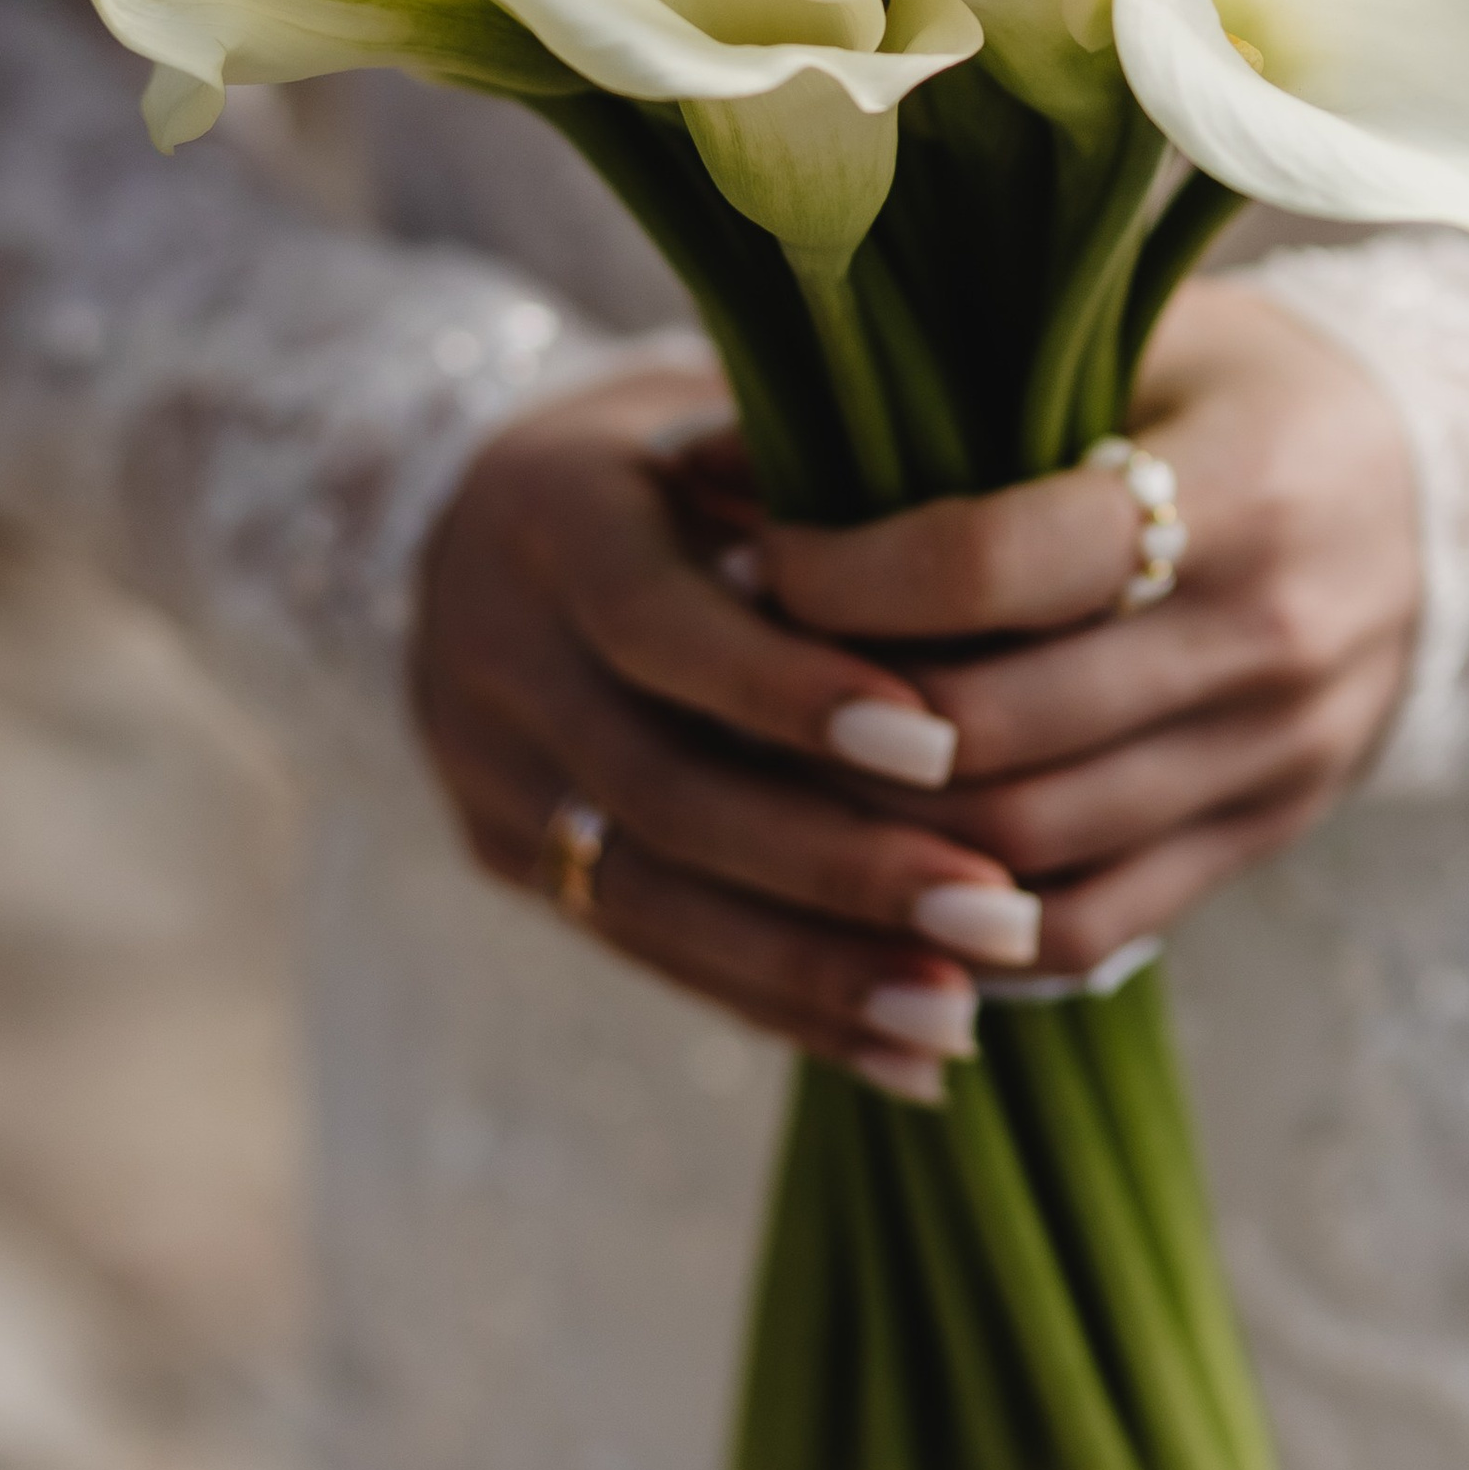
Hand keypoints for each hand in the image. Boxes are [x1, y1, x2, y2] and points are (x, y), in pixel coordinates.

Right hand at [409, 357, 1040, 1105]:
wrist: (476, 509)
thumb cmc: (678, 444)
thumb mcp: (728, 415)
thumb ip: (819, 483)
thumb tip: (990, 549)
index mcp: (550, 516)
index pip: (659, 623)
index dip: (789, 691)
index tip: (938, 743)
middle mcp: (496, 651)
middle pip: (662, 787)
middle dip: (835, 864)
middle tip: (992, 911)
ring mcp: (488, 767)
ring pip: (652, 896)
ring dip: (816, 968)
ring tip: (960, 1017)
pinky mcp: (506, 856)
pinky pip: (650, 949)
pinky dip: (782, 1006)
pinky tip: (903, 1054)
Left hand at [747, 282, 1419, 979]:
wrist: (1431, 495)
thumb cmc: (1231, 385)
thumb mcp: (1123, 335)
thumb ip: (938, 392)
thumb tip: (693, 458)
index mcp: (1242, 482)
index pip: (1004, 562)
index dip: (853, 577)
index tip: (761, 557)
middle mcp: (1273, 632)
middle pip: (1003, 728)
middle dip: (841, 718)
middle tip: (739, 679)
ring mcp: (1280, 752)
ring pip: (1032, 844)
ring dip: (882, 829)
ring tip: (782, 773)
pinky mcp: (1266, 833)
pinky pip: (1094, 926)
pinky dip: (970, 923)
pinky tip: (878, 870)